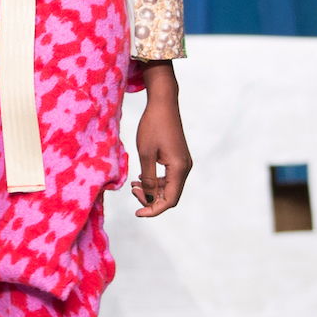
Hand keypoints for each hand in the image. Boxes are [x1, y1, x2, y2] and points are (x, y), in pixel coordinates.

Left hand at [130, 60, 191, 218]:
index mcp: (179, 168)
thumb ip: (148, 179)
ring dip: (152, 190)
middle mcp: (185, 168)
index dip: (153, 210)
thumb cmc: (153, 126)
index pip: (169, 200)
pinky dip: (156, 181)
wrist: (163, 103)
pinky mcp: (179, 158)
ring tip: (133, 186)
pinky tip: (142, 177)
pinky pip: (169, 177)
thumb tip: (149, 198)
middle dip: (151, 199)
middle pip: (170, 196)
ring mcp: (183, 163)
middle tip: (132, 191)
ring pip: (169, 187)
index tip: (137, 213)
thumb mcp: (146, 154)